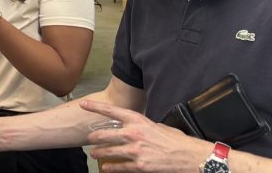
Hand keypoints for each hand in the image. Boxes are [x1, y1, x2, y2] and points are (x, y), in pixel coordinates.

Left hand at [81, 99, 212, 171]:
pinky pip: (119, 167)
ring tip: (94, 154)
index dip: (95, 107)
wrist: (188, 156)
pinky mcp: (139, 166)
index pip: (111, 111)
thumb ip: (141, 125)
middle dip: (94, 138)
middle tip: (89, 139)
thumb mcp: (157, 125)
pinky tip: (105, 168)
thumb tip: (132, 126)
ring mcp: (135, 151)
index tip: (83, 104)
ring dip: (99, 153)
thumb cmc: (175, 139)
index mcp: (138, 120)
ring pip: (108, 152)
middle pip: (104, 135)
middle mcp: (133, 134)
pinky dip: (110, 168)